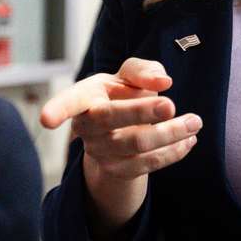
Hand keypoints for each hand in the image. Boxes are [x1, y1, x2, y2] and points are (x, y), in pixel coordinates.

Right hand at [40, 57, 201, 234]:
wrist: (122, 129)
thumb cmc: (122, 94)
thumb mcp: (130, 74)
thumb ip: (144, 70)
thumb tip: (163, 82)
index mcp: (85, 97)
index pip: (69, 102)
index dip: (58, 109)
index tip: (46, 119)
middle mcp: (88, 126)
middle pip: (112, 120)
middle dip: (141, 112)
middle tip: (170, 105)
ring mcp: (101, 151)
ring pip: (137, 144)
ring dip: (171, 133)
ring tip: (195, 121)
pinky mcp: (119, 170)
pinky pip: (150, 164)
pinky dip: (174, 151)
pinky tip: (189, 140)